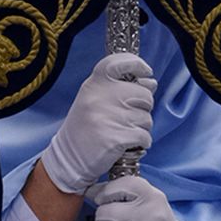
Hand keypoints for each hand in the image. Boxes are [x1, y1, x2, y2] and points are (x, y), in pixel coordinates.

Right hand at [40, 54, 155, 194]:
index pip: (118, 62)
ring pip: (147, 118)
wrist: (69, 158)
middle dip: (143, 108)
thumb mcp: (94, 100)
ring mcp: (108, 117)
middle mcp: (100, 97)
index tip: (146, 73)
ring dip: (141, 128)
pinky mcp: (116, 138)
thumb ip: (119, 88)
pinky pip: (144, 136)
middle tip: (128, 118)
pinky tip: (127, 145)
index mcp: (94, 85)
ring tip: (123, 132)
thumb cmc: (86, 128)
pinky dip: (141, 143)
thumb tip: (151, 82)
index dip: (137, 64)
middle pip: (144, 94)